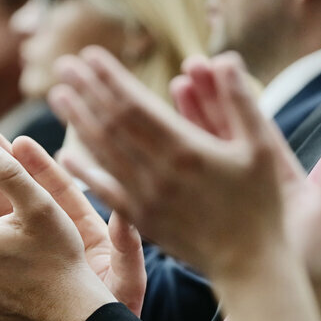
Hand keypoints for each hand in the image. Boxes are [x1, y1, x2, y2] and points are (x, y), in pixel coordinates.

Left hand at [50, 48, 285, 278]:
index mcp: (186, 151)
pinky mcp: (142, 221)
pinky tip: (66, 156)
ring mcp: (146, 199)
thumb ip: (240, 102)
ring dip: (78, 123)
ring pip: (103, 155)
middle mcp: (158, 174)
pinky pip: (106, 192)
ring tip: (58, 97)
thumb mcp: (261, 149)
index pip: (135, 106)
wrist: (249, 266)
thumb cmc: (261, 205)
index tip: (89, 55)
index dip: (110, 79)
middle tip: (63, 65)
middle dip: (86, 92)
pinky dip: (84, 172)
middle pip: (112, 125)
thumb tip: (225, 59)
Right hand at [172, 56, 320, 292]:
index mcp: (278, 169)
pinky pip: (190, 181)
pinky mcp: (212, 213)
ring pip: (203, 152)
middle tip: (183, 71)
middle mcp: (252, 177)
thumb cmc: (314, 257)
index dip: (232, 93)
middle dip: (203, 99)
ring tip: (169, 94)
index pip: (251, 122)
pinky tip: (153, 141)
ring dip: (186, 123)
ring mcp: (230, 194)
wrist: (293, 295)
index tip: (216, 64)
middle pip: (223, 130)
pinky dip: (173, 160)